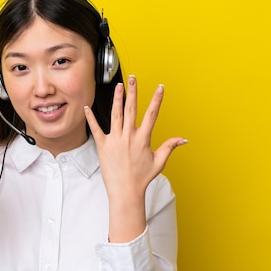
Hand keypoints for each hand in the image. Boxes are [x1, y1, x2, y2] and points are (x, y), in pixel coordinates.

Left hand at [84, 75, 186, 241]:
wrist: (125, 192)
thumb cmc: (142, 178)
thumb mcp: (159, 162)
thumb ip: (170, 147)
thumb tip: (183, 139)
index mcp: (143, 139)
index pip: (152, 114)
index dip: (156, 99)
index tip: (160, 87)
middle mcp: (129, 137)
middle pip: (131, 109)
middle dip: (133, 92)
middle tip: (133, 78)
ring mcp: (115, 140)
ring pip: (115, 115)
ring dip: (117, 99)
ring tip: (118, 86)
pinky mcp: (103, 146)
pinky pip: (96, 129)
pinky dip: (91, 118)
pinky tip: (87, 107)